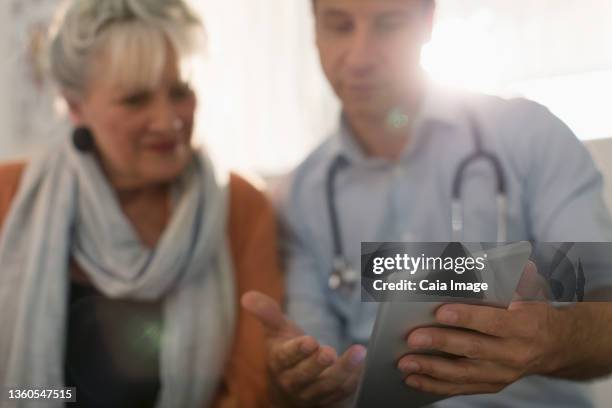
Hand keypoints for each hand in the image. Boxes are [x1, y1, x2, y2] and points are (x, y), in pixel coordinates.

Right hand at [241, 291, 366, 406]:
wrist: (289, 386)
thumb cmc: (284, 352)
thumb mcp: (275, 330)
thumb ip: (266, 312)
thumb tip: (247, 296)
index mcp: (279, 362)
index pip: (285, 357)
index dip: (297, 351)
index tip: (309, 342)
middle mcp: (292, 381)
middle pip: (305, 375)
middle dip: (318, 364)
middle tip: (329, 352)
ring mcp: (311, 394)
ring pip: (327, 386)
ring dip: (343, 371)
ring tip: (358, 353)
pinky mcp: (328, 401)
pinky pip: (341, 394)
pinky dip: (353, 380)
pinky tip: (363, 366)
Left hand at [397, 261, 570, 395]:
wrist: (559, 345)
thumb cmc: (535, 312)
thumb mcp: (534, 290)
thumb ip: (518, 277)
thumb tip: (512, 260)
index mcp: (525, 325)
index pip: (493, 322)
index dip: (467, 317)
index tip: (440, 311)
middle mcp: (515, 353)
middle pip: (473, 349)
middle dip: (440, 343)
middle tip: (413, 338)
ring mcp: (503, 372)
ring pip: (464, 373)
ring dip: (432, 369)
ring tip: (406, 362)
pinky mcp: (493, 384)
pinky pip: (462, 387)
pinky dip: (436, 385)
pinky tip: (414, 379)